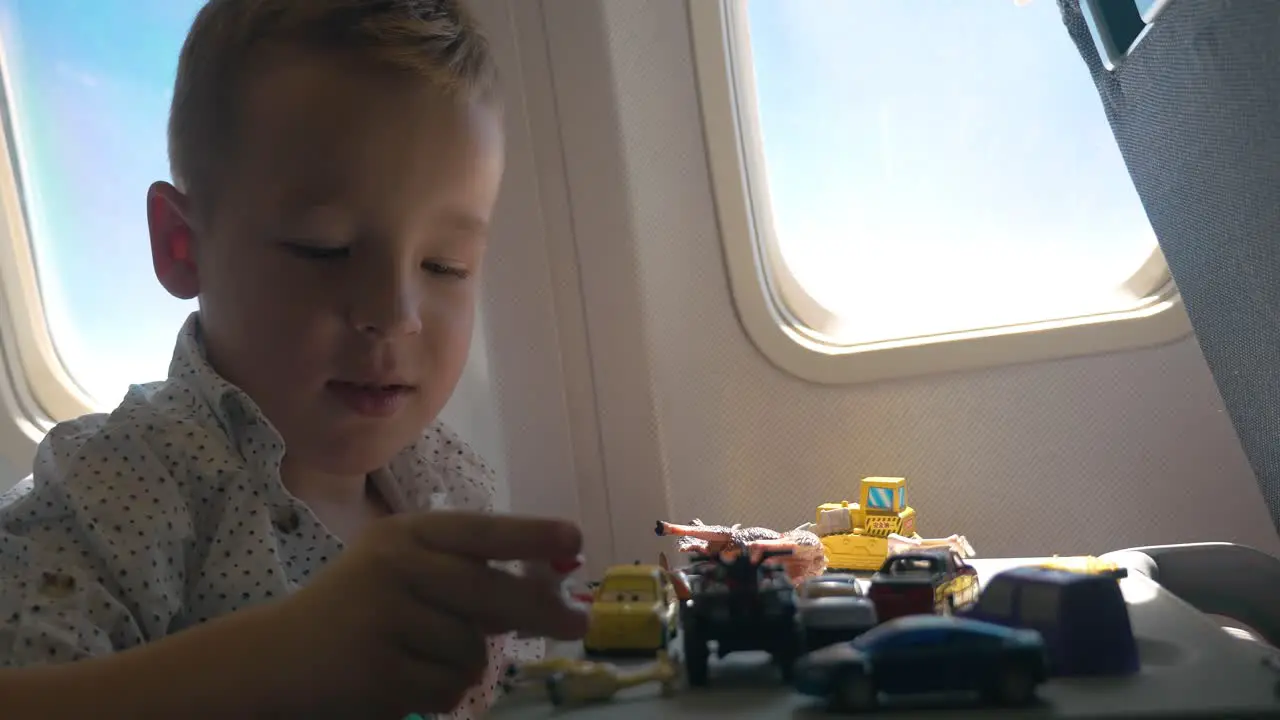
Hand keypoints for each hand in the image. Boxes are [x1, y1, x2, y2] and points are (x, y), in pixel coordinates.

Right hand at [267, 511, 588, 717]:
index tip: (576, 541)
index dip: (531, 535)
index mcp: (406, 535)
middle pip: (491, 593)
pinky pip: (449, 688)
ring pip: (473, 650)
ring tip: (424, 658)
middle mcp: (394, 566)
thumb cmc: (356, 610)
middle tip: (576, 624)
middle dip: (541, 611)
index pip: (480, 531)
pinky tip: (408, 682)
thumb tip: (548, 591)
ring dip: (467, 664)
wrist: (275, 659)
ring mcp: (383, 618)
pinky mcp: (378, 670)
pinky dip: (444, 694)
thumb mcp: (405, 573)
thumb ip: (466, 576)